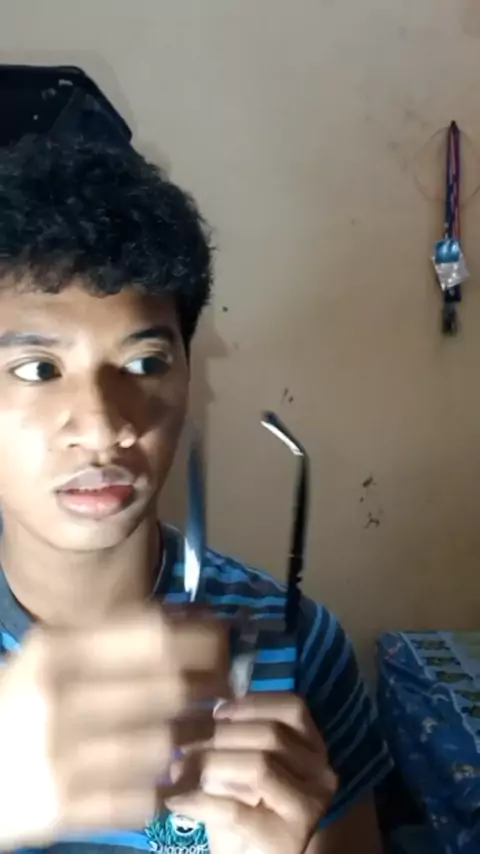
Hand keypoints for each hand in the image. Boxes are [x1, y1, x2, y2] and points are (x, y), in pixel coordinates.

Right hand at [0, 606, 228, 848]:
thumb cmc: (19, 704)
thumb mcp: (50, 654)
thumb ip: (113, 635)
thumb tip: (192, 617)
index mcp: (56, 652)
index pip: (154, 636)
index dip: (203, 637)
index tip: (223, 641)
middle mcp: (59, 700)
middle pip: (171, 688)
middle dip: (211, 685)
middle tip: (224, 686)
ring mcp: (62, 759)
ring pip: (167, 744)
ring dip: (195, 735)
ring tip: (199, 727)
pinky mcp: (66, 811)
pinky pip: (148, 796)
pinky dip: (169, 784)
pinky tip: (172, 772)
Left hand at [166, 694, 337, 853]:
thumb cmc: (245, 804)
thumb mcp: (243, 761)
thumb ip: (232, 734)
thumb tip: (196, 715)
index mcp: (313, 747)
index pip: (293, 707)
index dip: (253, 703)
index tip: (217, 710)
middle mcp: (321, 773)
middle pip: (271, 734)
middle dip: (221, 734)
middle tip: (185, 743)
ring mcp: (309, 807)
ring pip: (259, 765)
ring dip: (211, 763)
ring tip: (179, 769)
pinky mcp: (287, 839)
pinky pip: (237, 811)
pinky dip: (200, 802)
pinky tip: (177, 800)